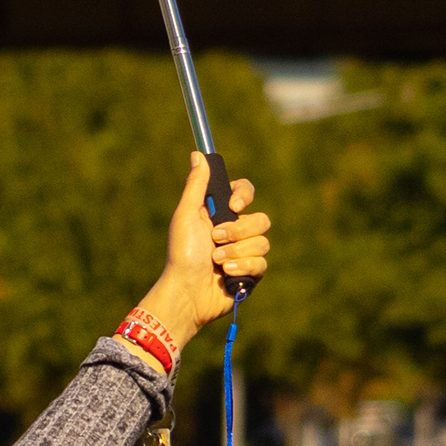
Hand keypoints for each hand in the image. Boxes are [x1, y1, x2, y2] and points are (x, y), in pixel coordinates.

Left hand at [137, 155, 270, 339]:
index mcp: (220, 213)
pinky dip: (242, 267)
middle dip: (239, 231)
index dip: (244, 196)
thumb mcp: (186, 215)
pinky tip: (225, 273)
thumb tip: (198, 154)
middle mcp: (236, 231)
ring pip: (263, 242)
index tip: (233, 205)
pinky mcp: (251, 273)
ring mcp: (245, 252)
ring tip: (216, 260)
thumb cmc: (182, 253)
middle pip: (261, 219)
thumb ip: (196, 185)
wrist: (187, 291)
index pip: (245, 192)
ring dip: (237, 251)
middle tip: (215, 239)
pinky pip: (262, 263)